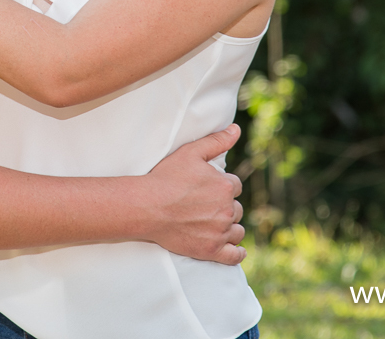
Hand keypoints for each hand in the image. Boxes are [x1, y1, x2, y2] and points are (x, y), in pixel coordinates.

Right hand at [144, 124, 246, 265]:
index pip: (234, 186)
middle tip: (206, 206)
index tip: (208, 189)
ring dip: (230, 227)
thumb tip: (236, 129)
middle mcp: (227, 210)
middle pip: (236, 209)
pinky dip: (236, 253)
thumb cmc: (166, 178)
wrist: (147, 207)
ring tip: (214, 225)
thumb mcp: (191, 152)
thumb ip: (216, 141)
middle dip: (225, 207)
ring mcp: (220, 232)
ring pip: (237, 231)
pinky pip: (234, 256)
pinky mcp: (211, 251)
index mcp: (225, 186)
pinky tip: (235, 249)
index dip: (222, 186)